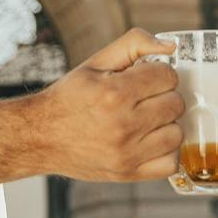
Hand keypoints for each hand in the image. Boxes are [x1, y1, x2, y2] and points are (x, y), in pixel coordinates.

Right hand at [24, 28, 182, 181]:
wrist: (40, 136)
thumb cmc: (70, 97)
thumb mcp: (96, 62)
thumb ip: (134, 44)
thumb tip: (170, 47)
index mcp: (114, 93)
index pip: (168, 76)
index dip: (158, 73)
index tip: (144, 78)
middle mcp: (122, 125)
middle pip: (175, 104)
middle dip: (163, 96)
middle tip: (143, 98)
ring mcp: (126, 153)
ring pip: (177, 133)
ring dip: (166, 124)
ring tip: (146, 119)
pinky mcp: (128, 173)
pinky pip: (170, 163)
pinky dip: (165, 151)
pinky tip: (149, 140)